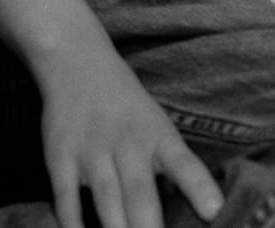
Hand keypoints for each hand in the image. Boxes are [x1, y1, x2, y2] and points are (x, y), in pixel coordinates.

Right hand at [37, 43, 223, 227]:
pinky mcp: (61, 158)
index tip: (214, 212)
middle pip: (140, 195)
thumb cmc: (126, 105)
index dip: (200, 188)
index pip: (184, 164)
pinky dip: (73, 225)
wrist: (77, 62)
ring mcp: (92, 151)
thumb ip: (171, 169)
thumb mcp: (157, 126)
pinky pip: (67, 199)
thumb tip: (195, 214)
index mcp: (157, 136)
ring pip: (106, 201)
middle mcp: (127, 144)